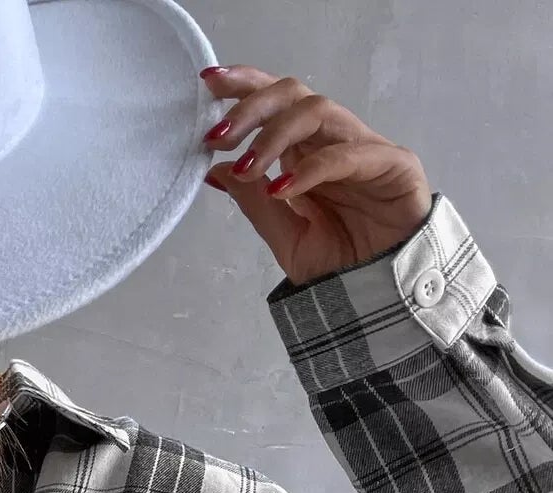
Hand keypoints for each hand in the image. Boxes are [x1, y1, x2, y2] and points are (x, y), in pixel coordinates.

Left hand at [200, 66, 433, 286]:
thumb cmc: (340, 268)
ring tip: (246, 169)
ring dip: (274, 135)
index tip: (208, 84)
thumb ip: (254, 203)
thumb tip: (215, 171)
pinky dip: (312, 167)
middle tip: (217, 136)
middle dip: (251, 106)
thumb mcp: (285, 237)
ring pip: (318, 111)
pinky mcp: (395, 165)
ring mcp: (365, 150)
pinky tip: (283, 189)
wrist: (381, 299)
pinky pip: (350, 154)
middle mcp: (333, 142)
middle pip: (293, 94)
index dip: (245, 86)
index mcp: (306, 153)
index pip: (277, 102)